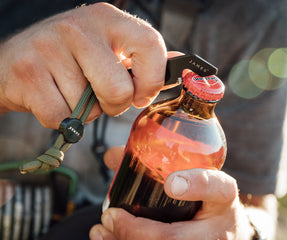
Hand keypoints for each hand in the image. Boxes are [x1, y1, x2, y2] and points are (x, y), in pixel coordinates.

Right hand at [0, 3, 166, 128]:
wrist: (16, 60)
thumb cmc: (71, 59)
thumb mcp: (108, 48)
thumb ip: (142, 58)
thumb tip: (178, 65)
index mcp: (108, 19)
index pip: (151, 45)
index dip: (151, 81)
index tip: (141, 93)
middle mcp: (79, 27)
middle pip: (119, 90)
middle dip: (114, 106)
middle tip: (100, 96)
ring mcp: (50, 47)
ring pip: (89, 108)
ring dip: (85, 111)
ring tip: (71, 91)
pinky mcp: (28, 72)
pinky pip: (62, 118)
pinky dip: (63, 120)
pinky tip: (53, 98)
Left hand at [89, 147, 254, 239]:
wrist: (223, 232)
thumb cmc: (204, 203)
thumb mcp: (195, 180)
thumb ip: (158, 166)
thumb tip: (113, 155)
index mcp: (223, 197)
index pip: (218, 188)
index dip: (197, 185)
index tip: (171, 183)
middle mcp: (221, 228)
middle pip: (177, 237)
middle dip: (136, 231)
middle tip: (110, 216)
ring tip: (101, 231)